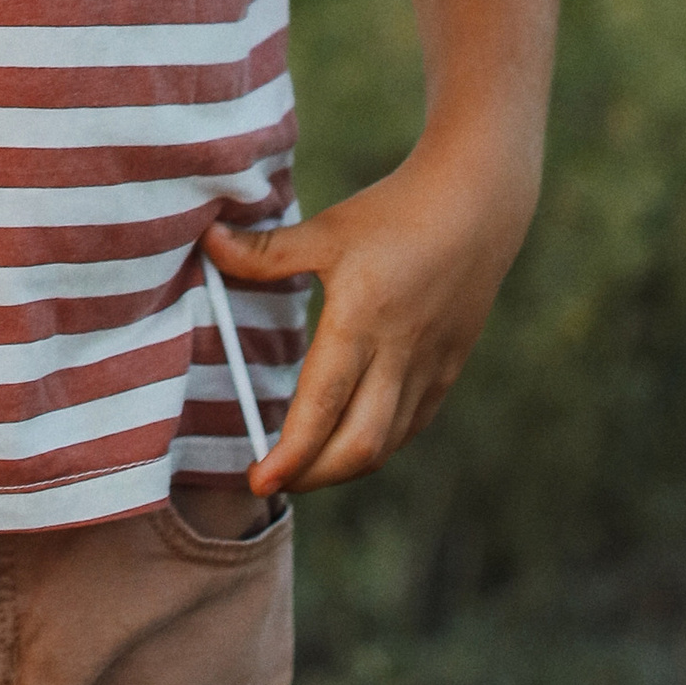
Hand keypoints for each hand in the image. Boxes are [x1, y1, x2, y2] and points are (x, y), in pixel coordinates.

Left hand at [204, 139, 533, 498]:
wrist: (477, 204)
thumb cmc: (394, 212)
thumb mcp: (327, 230)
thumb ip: (266, 252)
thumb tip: (207, 242)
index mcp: (361, 321)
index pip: (322, 408)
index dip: (291, 455)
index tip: (258, 480)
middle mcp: (399, 354)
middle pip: (359, 446)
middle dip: (313, 476)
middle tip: (275, 480)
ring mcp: (430, 367)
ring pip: (388, 444)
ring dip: (343, 465)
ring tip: (305, 465)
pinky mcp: (448, 367)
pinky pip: (411, 424)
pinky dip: (379, 442)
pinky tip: (352, 437)